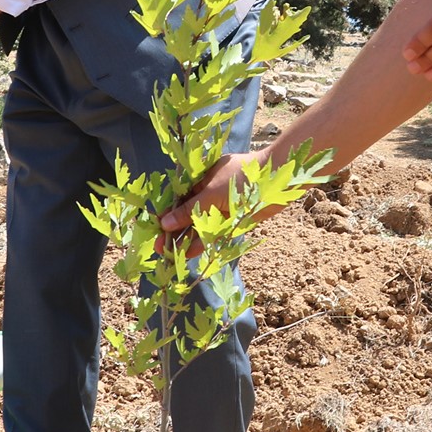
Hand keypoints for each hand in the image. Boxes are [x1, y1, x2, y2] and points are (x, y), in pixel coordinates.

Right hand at [158, 150, 273, 242]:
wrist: (275, 177)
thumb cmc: (241, 176)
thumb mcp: (210, 192)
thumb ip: (189, 210)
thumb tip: (165, 223)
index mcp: (200, 179)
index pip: (178, 199)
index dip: (166, 215)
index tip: (155, 229)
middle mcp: (207, 193)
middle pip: (186, 214)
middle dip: (173, 231)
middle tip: (160, 248)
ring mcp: (220, 207)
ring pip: (199, 225)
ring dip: (186, 239)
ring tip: (172, 255)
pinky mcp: (232, 219)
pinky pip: (214, 233)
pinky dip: (203, 242)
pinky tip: (190, 253)